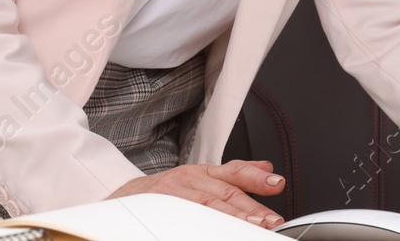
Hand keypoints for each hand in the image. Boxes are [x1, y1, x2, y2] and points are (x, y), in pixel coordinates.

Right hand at [106, 159, 286, 228]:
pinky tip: (214, 232)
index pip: (233, 172)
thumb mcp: (199, 178)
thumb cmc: (165, 192)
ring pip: (205, 206)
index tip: (277, 184)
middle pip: (222, 193)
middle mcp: (187, 180)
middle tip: (269, 220)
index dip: (255, 177)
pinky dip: (199, 226)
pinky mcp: (157, 210)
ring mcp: (172, 195)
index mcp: (200, 172)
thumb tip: (265, 167)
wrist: (122, 198)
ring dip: (230, 217)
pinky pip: (182, 219)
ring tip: (251, 227)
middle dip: (249, 207)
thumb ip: (231, 175)